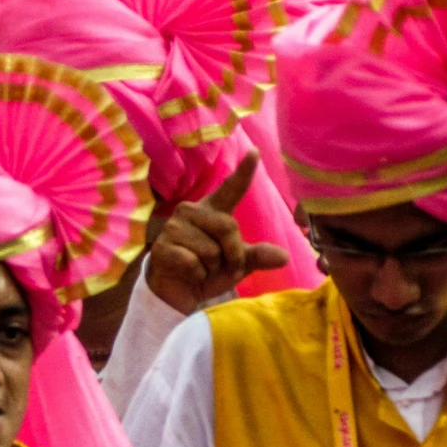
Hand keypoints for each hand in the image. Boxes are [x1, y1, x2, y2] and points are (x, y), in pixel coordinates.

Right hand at [142, 150, 289, 314]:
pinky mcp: (163, 246)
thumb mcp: (236, 264)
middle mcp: (192, 212)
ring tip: (202, 269)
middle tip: (221, 267)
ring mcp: (174, 227)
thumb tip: (284, 257)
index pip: (231, 189)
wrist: (176, 293)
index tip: (255, 152)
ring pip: (211, 250)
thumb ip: (257, 256)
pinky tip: (188, 274)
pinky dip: (197, 275)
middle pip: (228, 227)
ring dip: (213, 268)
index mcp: (212, 211)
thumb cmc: (207, 271)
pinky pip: (194, 263)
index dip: (243, 172)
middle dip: (232, 255)